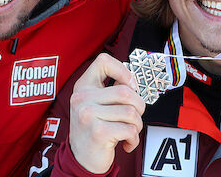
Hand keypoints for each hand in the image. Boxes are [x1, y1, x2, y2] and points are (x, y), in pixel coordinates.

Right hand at [68, 53, 144, 173]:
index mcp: (83, 86)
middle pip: (126, 91)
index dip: (122, 70)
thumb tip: (133, 82)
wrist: (81, 159)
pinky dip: (134, 139)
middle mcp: (82, 98)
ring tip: (129, 131)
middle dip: (138, 106)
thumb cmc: (93, 129)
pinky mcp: (97, 132)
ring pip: (131, 112)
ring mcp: (87, 115)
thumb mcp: (94, 104)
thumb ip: (110, 90)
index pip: (103, 61)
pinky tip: (126, 143)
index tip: (130, 85)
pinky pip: (130, 130)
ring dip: (137, 125)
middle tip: (134, 117)